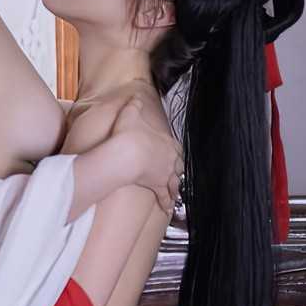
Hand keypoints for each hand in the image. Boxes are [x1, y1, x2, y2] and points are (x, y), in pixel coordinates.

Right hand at [109, 96, 182, 213]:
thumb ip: (135, 105)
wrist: (126, 154)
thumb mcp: (131, 113)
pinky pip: (165, 197)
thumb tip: (135, 98)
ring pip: (175, 182)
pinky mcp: (158, 186)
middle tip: (174, 173)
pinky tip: (168, 208)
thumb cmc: (128, 135)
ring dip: (175, 187)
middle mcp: (170, 159)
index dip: (176, 151)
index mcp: (168, 142)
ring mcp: (165, 174)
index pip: (178, 148)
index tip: (174, 153)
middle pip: (179, 166)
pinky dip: (167, 203)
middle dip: (177, 169)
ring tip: (175, 193)